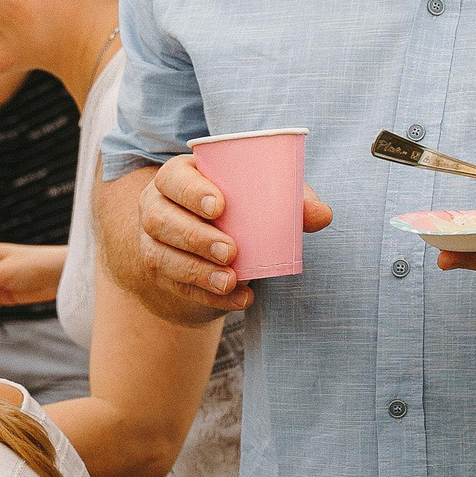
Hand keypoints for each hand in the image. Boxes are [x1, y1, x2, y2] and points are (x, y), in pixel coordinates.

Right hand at [133, 154, 333, 317]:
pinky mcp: (161, 274)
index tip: (220, 206)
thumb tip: (322, 214)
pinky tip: (238, 299)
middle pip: (161, 219)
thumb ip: (294, 201)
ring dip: (196, 271)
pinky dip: (208, 297)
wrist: (214, 245)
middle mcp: (157, 206)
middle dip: (194, 236)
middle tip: (231, 250)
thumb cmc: (242, 207)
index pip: (174, 178)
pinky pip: (177, 288)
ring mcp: (152, 242)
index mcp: (179, 177)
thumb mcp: (266, 197)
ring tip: (231, 280)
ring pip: (160, 256)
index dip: (191, 191)